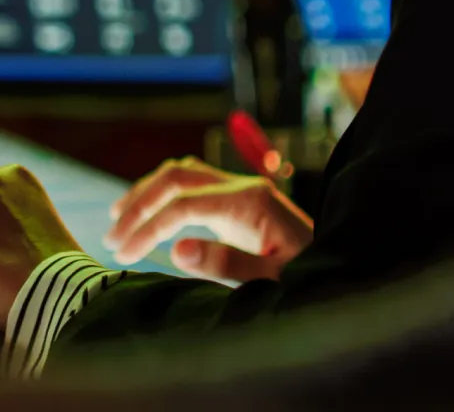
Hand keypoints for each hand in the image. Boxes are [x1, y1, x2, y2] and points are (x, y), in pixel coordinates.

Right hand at [104, 157, 313, 284]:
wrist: (342, 265)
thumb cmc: (311, 275)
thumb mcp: (274, 279)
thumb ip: (228, 262)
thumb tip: (176, 248)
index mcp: (251, 202)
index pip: (184, 204)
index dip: (148, 227)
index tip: (123, 253)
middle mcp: (243, 187)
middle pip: (176, 177)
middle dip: (138, 205)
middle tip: (111, 238)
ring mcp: (240, 190)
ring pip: (181, 173)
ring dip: (146, 193)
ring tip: (116, 219)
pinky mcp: (237, 201)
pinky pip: (191, 184)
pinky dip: (162, 194)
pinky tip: (146, 214)